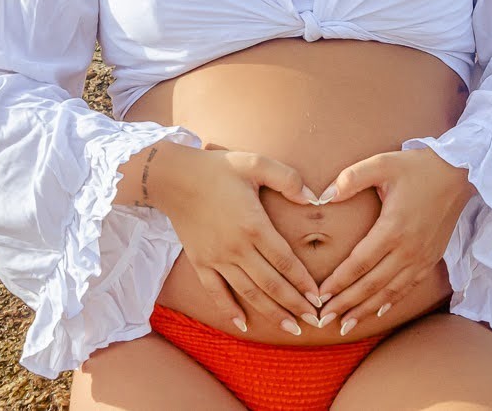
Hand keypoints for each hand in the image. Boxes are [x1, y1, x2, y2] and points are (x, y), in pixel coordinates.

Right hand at [158, 146, 324, 335]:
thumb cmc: (217, 168)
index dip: (303, 282)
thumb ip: (288, 179)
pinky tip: (244, 325)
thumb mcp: (255, 163)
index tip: (318, 298)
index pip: (285, 261)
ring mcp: (217, 258)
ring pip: (249, 293)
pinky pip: (216, 292)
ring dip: (271, 313)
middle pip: (271, 284)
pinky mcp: (200, 262)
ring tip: (291, 328)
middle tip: (314, 320)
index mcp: (254, 225)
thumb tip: (314, 199)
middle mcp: (236, 248)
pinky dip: (230, 310)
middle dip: (295, 305)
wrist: (173, 178)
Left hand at [313, 147, 476, 335]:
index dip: (338, 282)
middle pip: (372, 284)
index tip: (320, 296)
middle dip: (347, 304)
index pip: (360, 263)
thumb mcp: (382, 164)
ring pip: (390, 292)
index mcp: (393, 228)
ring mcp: (422, 257)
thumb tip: (324, 197)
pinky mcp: (431, 258)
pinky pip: (408, 287)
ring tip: (345, 324)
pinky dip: (391, 302)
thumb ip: (351, 178)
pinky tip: (377, 312)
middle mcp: (408, 249)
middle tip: (324, 318)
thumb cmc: (416, 167)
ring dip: (366, 309)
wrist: (459, 173)